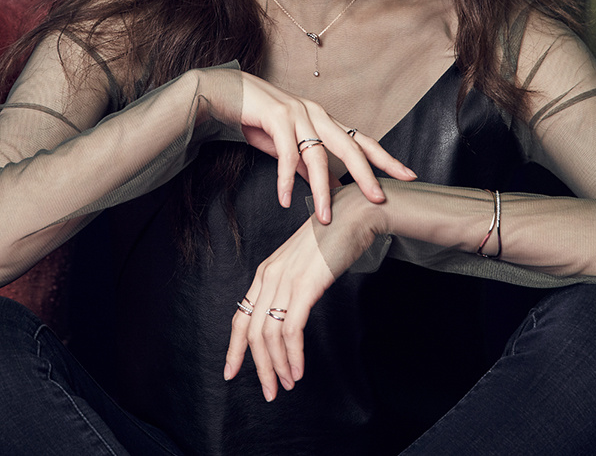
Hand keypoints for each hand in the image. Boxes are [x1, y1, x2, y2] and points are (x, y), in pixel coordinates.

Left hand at [224, 187, 377, 400]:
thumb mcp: (301, 263)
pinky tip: (298, 369)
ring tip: (287, 383)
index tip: (231, 372)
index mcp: (266, 272)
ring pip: (269, 335)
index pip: (240, 316)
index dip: (234, 349)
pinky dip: (293, 355)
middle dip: (259, 367)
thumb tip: (286, 315)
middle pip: (252, 332)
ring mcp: (286, 280)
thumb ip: (290, 285)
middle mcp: (270, 276)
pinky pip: (291, 330)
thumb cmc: (332, 238)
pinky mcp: (305, 285)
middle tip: (269, 391)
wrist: (352, 214)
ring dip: (278, 366)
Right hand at [239, 72, 415, 222]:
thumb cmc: (259, 119)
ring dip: (321, 190)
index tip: (408, 176)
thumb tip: (329, 187)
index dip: (385, 159)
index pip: (362, 141)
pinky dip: (284, 180)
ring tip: (325, 217)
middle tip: (380, 199)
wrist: (228, 92)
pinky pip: (286, 154)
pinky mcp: (276, 118)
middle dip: (366, 174)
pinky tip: (284, 200)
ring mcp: (298, 114)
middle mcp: (316, 114)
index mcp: (324, 120)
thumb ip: (309, 165)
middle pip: (350, 146)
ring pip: (317, 156)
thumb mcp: (289, 145)